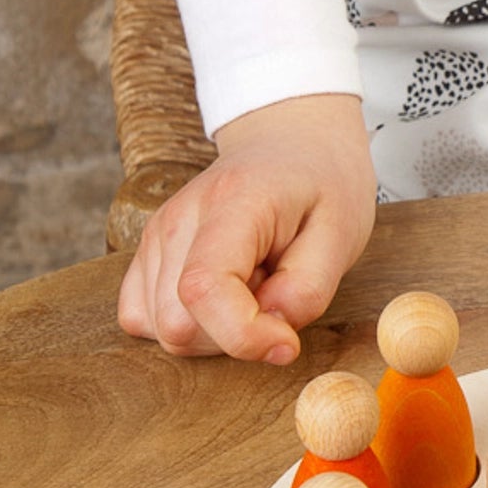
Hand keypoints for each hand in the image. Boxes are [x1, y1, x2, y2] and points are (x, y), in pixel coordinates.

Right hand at [116, 93, 376, 363]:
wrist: (293, 145)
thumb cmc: (322, 186)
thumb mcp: (343, 230)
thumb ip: (309, 288)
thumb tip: (268, 332)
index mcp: (233, 201)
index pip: (203, 288)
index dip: (241, 335)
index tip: (287, 343)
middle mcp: (178, 217)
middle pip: (178, 325)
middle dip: (234, 334)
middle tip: (276, 290)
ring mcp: (153, 236)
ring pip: (161, 331)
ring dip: (214, 329)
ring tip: (254, 281)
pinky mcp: (145, 256)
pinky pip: (144, 320)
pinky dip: (187, 324)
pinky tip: (225, 291)